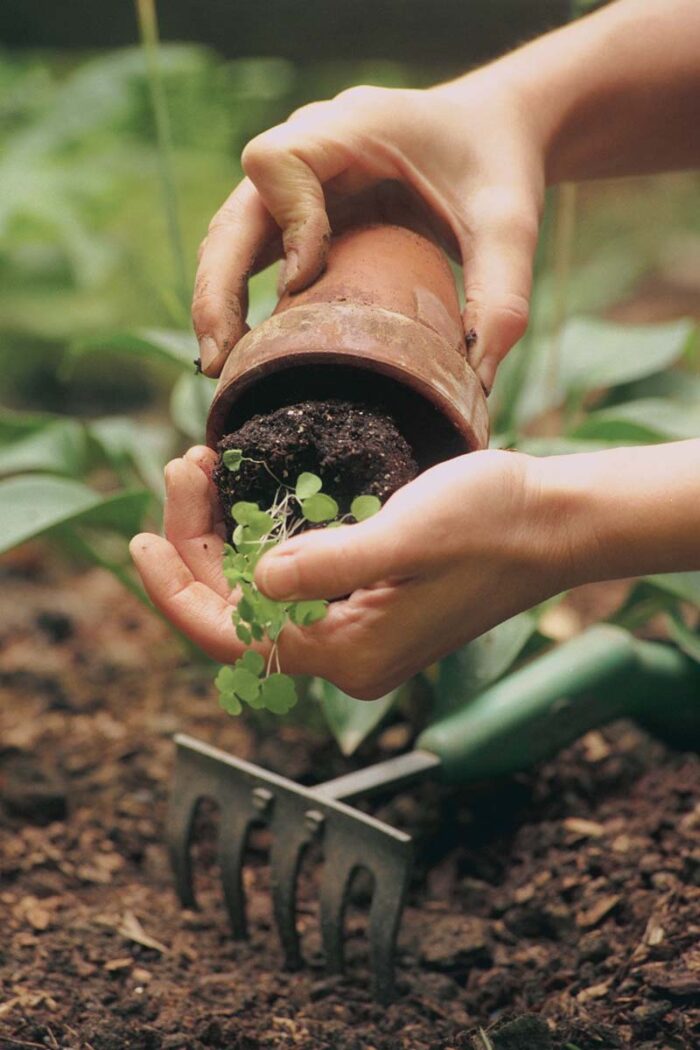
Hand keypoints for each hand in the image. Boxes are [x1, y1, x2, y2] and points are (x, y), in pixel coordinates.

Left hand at [130, 447, 570, 698]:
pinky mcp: (370, 598)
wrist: (555, 521)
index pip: (235, 639)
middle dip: (200, 545)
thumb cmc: (494, 525)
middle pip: (241, 612)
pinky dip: (263, 536)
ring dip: (227, 537)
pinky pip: (294, 578)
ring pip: (263, 592)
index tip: (139, 538)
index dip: (178, 591)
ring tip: (205, 468)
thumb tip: (258, 581)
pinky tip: (249, 495)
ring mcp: (359, 627)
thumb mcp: (408, 537)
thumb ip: (329, 565)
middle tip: (186, 467)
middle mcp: (347, 653)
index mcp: (350, 655)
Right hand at [193, 71, 544, 392]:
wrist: (492, 132)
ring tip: (221, 368)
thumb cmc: (498, 166)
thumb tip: (476, 385)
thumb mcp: (511, 225)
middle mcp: (311, 149)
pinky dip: (239, 299)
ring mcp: (297, 182)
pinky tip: (244, 352)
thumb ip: (502, 294)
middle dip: (219, 287)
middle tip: (219, 361)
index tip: (305, 278)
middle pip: (235, 211)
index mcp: (354, 127)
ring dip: (218, 300)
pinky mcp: (299, 212)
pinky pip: (252, 252)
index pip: (278, 161)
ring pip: (231, 235)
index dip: (285, 221)